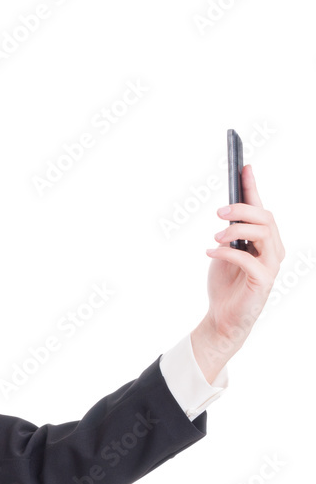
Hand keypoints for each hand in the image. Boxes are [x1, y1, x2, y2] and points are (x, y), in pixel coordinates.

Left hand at [194, 164, 284, 374]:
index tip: (243, 166)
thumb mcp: (224, 251)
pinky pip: (249, 258)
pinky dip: (227, 252)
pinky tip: (210, 252)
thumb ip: (229, 232)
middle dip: (242, 208)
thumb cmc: (225, 284)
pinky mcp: (264, 280)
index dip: (253, 186)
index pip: (261, 208)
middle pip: (265, 217)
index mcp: (263, 239)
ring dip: (236, 229)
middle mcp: (273, 248)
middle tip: (219, 212)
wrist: (222, 317)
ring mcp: (271, 264)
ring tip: (215, 236)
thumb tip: (226, 210)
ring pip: (264, 233)